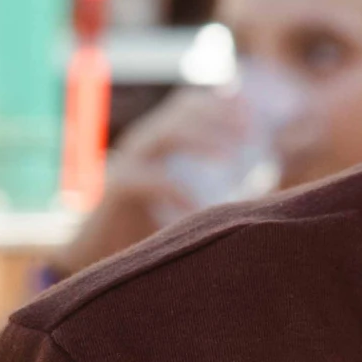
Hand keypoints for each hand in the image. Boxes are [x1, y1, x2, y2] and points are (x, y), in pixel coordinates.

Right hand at [50, 86, 257, 276]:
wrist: (98, 258)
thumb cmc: (149, 227)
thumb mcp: (188, 197)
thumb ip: (215, 183)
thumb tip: (263, 176)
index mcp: (160, 139)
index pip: (189, 104)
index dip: (223, 103)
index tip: (255, 116)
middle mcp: (143, 143)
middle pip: (181, 113)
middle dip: (219, 117)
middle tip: (251, 135)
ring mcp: (127, 163)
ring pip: (164, 134)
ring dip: (202, 140)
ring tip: (231, 158)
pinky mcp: (113, 190)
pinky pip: (146, 180)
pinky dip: (176, 190)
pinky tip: (199, 206)